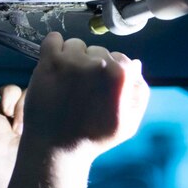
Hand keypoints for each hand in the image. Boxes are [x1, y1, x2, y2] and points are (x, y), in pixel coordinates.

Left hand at [22, 32, 149, 155]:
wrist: (57, 149)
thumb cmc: (94, 138)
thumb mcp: (129, 123)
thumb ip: (139, 93)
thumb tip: (136, 65)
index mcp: (120, 76)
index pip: (120, 59)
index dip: (111, 74)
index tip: (100, 88)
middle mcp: (98, 63)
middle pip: (98, 51)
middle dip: (93, 66)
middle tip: (82, 89)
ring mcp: (72, 60)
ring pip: (76, 45)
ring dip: (73, 58)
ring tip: (67, 82)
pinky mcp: (49, 61)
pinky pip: (53, 39)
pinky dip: (54, 48)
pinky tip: (55, 66)